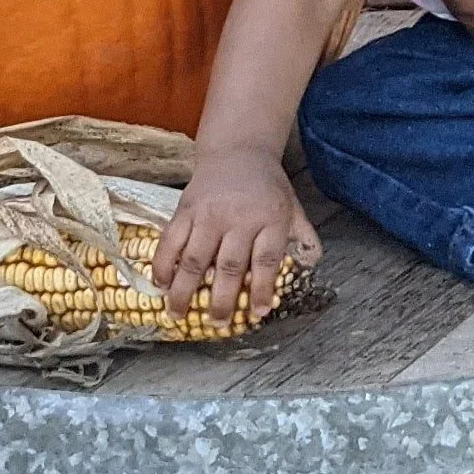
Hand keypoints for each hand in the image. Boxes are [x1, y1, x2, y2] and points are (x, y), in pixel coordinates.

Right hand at [153, 150, 322, 329]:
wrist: (237, 151)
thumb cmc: (267, 186)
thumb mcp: (291, 206)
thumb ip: (302, 235)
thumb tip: (312, 263)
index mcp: (270, 220)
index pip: (267, 261)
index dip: (263, 289)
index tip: (258, 313)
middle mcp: (239, 218)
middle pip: (230, 266)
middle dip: (222, 300)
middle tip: (217, 323)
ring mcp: (209, 214)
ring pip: (196, 259)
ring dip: (184, 290)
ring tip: (178, 314)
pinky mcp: (185, 209)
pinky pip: (170, 241)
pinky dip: (163, 265)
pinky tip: (161, 284)